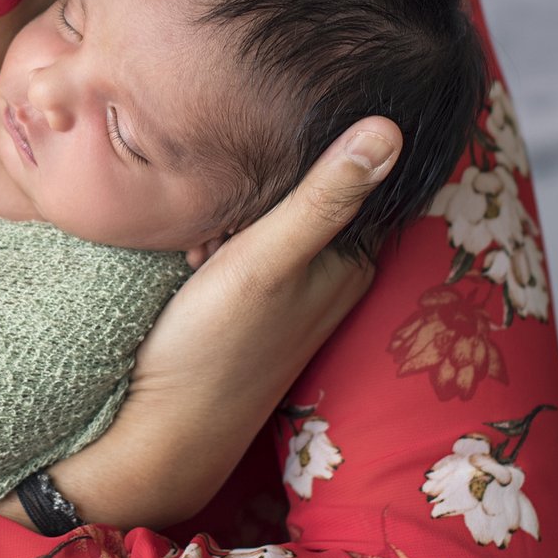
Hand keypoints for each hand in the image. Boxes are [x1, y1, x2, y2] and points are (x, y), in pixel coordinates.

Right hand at [47, 118, 399, 522]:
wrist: (163, 430)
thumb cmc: (216, 346)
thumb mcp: (268, 258)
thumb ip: (325, 196)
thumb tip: (393, 127)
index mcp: (353, 260)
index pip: (355, 171)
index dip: (309, 147)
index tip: (264, 156)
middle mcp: (332, 274)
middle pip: (306, 188)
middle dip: (258, 180)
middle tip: (217, 208)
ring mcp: (292, 289)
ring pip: (269, 213)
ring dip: (231, 208)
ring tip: (200, 236)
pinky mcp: (254, 302)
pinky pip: (244, 242)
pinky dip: (217, 237)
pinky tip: (191, 254)